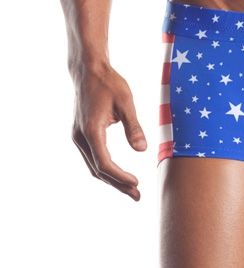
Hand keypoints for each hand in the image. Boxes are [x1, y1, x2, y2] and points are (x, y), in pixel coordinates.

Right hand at [71, 63, 146, 199]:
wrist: (89, 70)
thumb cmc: (109, 83)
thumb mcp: (126, 102)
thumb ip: (133, 127)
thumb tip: (141, 150)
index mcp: (91, 130)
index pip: (104, 163)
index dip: (120, 177)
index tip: (137, 183)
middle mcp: (81, 137)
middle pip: (98, 170)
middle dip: (117, 184)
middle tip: (137, 196)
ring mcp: (78, 136)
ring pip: (93, 165)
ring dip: (111, 179)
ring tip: (131, 190)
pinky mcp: (80, 134)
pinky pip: (92, 158)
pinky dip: (105, 169)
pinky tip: (118, 174)